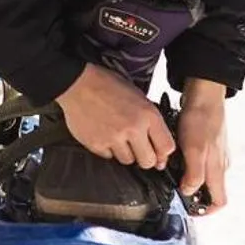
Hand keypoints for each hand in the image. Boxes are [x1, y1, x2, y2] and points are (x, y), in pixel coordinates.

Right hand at [55, 63, 175, 169]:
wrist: (77, 83)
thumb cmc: (107, 85)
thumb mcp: (138, 96)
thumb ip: (151, 122)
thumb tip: (160, 149)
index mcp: (147, 115)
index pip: (166, 148)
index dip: (162, 153)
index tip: (158, 153)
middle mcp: (133, 128)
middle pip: (148, 161)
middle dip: (144, 156)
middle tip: (137, 147)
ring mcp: (114, 138)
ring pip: (128, 161)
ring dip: (125, 152)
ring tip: (117, 136)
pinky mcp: (97, 144)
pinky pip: (108, 157)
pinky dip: (107, 148)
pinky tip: (104, 134)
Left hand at [177, 79, 230, 213]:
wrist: (204, 94)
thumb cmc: (200, 120)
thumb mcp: (195, 151)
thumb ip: (194, 175)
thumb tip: (190, 192)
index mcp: (219, 170)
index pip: (219, 201)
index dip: (205, 210)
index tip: (189, 210)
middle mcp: (220, 164)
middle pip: (210, 190)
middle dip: (194, 194)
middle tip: (175, 189)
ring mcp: (216, 153)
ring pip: (204, 174)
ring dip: (189, 177)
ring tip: (172, 170)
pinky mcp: (209, 143)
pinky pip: (200, 160)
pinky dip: (188, 163)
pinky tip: (175, 155)